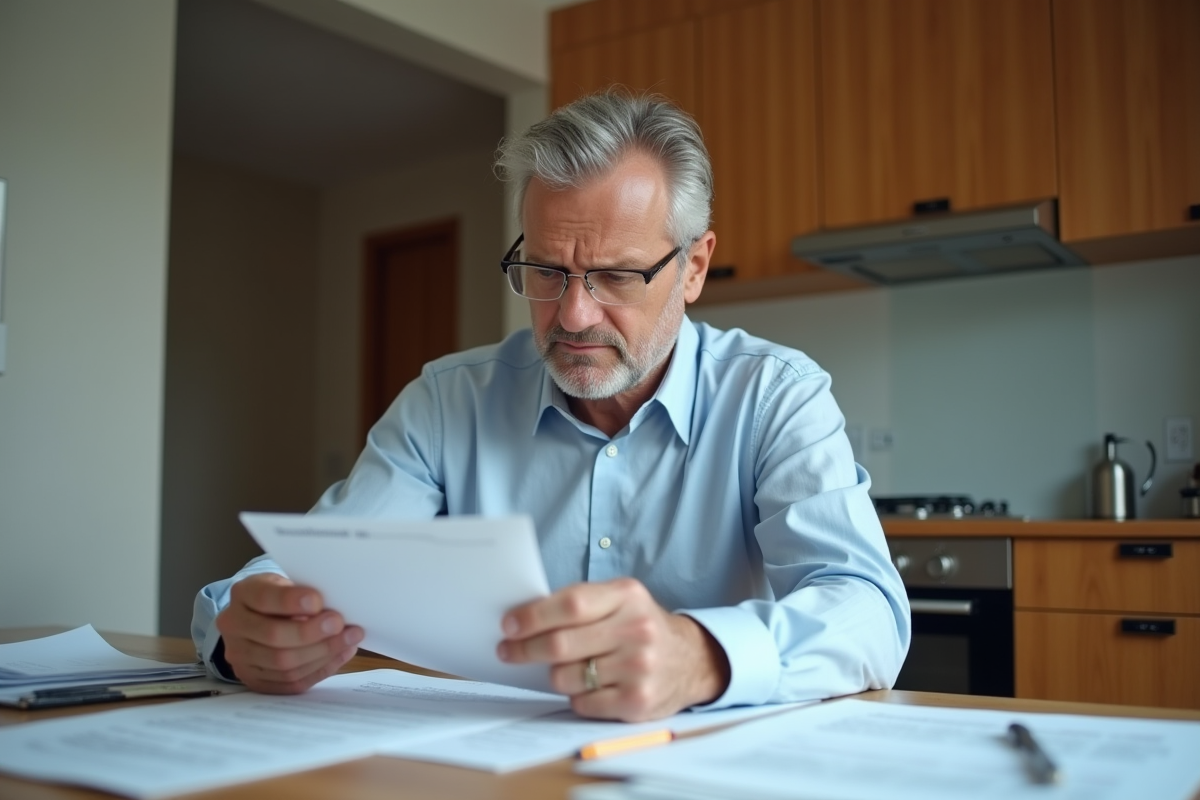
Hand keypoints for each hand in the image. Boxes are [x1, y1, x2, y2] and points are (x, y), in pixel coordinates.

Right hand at [214, 573, 363, 693]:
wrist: (259, 616)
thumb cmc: (281, 595)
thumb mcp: (287, 582)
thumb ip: (302, 592)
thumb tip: (330, 609)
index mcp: (242, 594)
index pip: (263, 598)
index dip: (291, 602)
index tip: (318, 601)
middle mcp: (234, 626)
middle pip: (273, 636)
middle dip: (311, 632)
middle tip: (339, 624)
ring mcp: (241, 657)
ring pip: (283, 664)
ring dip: (322, 653)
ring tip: (350, 640)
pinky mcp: (255, 680)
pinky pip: (290, 682)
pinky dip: (321, 669)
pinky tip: (341, 654)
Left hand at [496, 578, 729, 721]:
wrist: (691, 659)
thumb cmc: (639, 626)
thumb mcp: (620, 600)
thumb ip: (580, 604)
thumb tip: (522, 620)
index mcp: (627, 596)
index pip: (570, 604)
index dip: (533, 616)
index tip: (508, 625)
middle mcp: (637, 629)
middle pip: (561, 644)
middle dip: (526, 649)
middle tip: (508, 651)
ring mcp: (639, 668)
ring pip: (566, 678)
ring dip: (555, 675)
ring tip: (565, 668)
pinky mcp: (637, 701)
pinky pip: (582, 704)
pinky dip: (576, 697)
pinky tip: (589, 686)